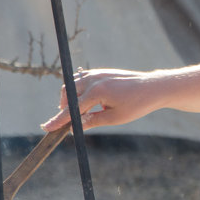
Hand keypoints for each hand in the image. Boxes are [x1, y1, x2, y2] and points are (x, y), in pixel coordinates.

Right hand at [41, 68, 161, 131]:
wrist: (152, 87)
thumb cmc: (137, 104)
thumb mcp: (115, 118)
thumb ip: (92, 121)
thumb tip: (74, 127)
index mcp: (97, 92)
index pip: (72, 109)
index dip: (58, 120)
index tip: (46, 127)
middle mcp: (94, 80)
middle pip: (67, 93)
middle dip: (65, 108)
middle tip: (70, 122)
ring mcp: (96, 73)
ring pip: (72, 84)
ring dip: (70, 98)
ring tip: (80, 112)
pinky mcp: (100, 72)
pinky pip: (81, 79)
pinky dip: (78, 89)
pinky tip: (86, 100)